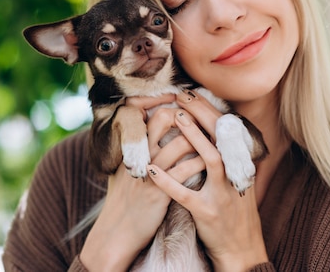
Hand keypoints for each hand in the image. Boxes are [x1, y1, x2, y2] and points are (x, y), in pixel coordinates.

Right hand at [80, 94, 204, 271]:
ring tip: (213, 136)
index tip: (182, 98)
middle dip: (187, 114)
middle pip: (163, 118)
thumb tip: (148, 129)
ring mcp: (149, 171)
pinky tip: (210, 161)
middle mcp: (139, 154)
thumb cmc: (124, 198)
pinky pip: (185, 169)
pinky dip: (201, 162)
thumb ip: (137, 148)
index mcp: (131, 146)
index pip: (146, 112)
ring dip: (200, 137)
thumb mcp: (126, 167)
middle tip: (202, 116)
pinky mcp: (159, 191)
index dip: (165, 101)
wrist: (116, 231)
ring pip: (180, 142)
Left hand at [146, 90, 268, 271]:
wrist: (243, 248)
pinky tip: (151, 170)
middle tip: (183, 95)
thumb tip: (213, 129)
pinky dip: (167, 182)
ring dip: (194, 136)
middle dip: (202, 113)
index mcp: (240, 166)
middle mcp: (234, 176)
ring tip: (176, 118)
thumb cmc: (235, 211)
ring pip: (210, 159)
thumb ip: (227, 157)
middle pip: (221, 136)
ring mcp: (222, 194)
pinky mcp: (207, 212)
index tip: (192, 94)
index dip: (209, 110)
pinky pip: (185, 195)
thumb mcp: (237, 180)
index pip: (226, 130)